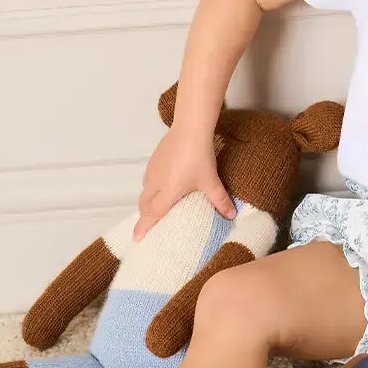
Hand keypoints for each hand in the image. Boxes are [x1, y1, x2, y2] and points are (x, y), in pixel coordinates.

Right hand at [132, 126, 235, 240]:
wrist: (190, 128)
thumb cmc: (199, 157)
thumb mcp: (211, 181)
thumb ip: (220, 200)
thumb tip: (231, 215)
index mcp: (167, 192)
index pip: (152, 214)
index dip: (143, 227)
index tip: (135, 238)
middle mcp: (155, 183)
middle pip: (144, 204)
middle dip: (145, 215)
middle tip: (149, 223)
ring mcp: (153, 169)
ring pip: (144, 190)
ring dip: (146, 201)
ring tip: (154, 206)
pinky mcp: (154, 158)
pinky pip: (147, 179)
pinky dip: (149, 187)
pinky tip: (161, 183)